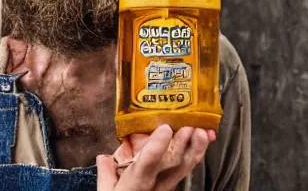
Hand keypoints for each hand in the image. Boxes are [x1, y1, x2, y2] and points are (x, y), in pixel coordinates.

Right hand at [96, 124, 215, 190]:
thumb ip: (106, 174)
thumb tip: (103, 156)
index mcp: (133, 185)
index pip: (145, 166)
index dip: (156, 147)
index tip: (165, 129)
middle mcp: (154, 186)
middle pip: (172, 165)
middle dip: (183, 144)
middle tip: (191, 124)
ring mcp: (166, 187)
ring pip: (184, 168)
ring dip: (195, 149)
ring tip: (204, 131)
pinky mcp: (172, 186)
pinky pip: (186, 169)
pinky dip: (195, 153)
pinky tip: (203, 139)